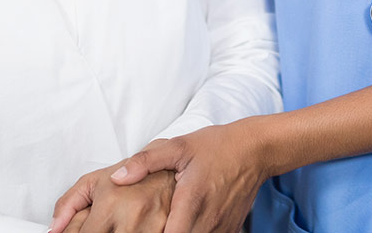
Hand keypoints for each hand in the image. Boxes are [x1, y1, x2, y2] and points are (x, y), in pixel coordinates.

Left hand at [51, 164, 174, 232]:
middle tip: (103, 228)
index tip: (84, 232)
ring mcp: (153, 226)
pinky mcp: (166, 231)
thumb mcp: (93, 183)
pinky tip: (129, 229)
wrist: (170, 170)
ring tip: (114, 228)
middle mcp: (132, 216)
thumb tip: (53, 230)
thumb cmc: (129, 177)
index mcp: (111, 203)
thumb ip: (68, 205)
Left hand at [56, 122, 267, 232]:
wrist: (254, 150)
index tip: (139, 230)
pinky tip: (184, 225)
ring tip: (165, 225)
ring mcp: (221, 228)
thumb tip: (116, 178)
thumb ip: (145, 162)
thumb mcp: (177, 146)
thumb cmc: (215, 146)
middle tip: (148, 227)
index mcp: (191, 202)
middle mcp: (208, 221)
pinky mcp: (229, 230)